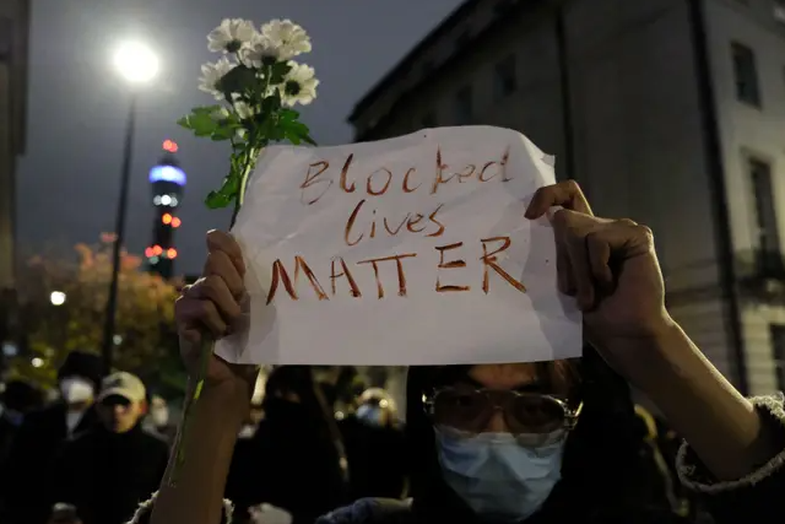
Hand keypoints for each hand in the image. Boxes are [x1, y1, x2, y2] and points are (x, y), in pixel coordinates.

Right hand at [174, 230, 257, 387]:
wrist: (233, 375)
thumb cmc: (248, 342)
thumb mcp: (257, 309)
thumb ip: (253, 284)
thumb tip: (264, 258)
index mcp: (225, 277)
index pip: (221, 245)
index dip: (226, 243)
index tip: (236, 256)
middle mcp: (205, 282)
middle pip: (216, 260)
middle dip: (235, 284)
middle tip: (240, 309)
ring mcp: (190, 297)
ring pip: (211, 284)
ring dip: (229, 309)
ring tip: (231, 326)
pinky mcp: (182, 315)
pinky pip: (202, 307)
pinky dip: (217, 323)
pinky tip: (218, 335)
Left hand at [524, 181, 670, 351]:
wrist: (625, 335)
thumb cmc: (593, 314)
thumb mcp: (564, 280)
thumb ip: (555, 251)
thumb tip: (539, 218)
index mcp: (583, 233)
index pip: (565, 196)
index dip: (546, 196)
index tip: (530, 216)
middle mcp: (601, 226)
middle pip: (565, 218)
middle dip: (563, 260)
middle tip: (573, 292)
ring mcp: (620, 228)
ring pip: (578, 231)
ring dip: (579, 270)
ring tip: (590, 296)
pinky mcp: (637, 235)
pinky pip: (598, 240)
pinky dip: (597, 267)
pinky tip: (609, 284)